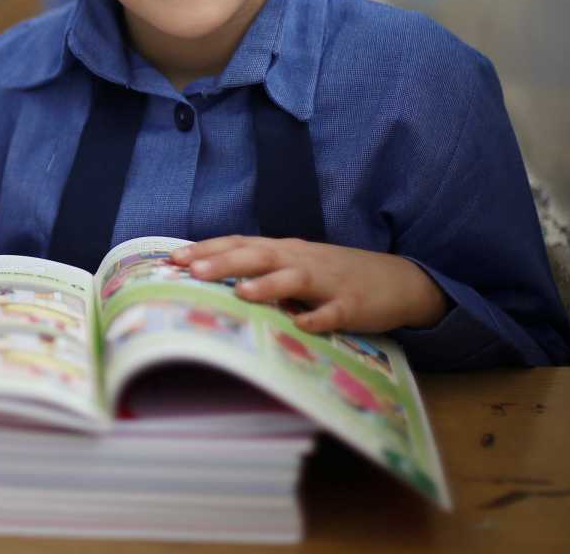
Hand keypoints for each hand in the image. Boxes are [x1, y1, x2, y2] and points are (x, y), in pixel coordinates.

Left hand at [169, 237, 449, 335]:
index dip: (207, 249)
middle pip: (260, 255)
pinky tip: (302, 325)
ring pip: (294, 279)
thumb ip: (261, 269)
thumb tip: (210, 276)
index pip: (240, 243)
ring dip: (267, 285)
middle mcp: (302, 260)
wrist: (396, 280)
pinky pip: (333, 312)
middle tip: (191, 270)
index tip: (173, 258)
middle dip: (225, 262)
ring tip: (240, 292)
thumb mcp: (296, 266)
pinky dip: (318, 317)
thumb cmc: (335, 276)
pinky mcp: (352, 305)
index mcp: (285, 251)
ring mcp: (328, 282)